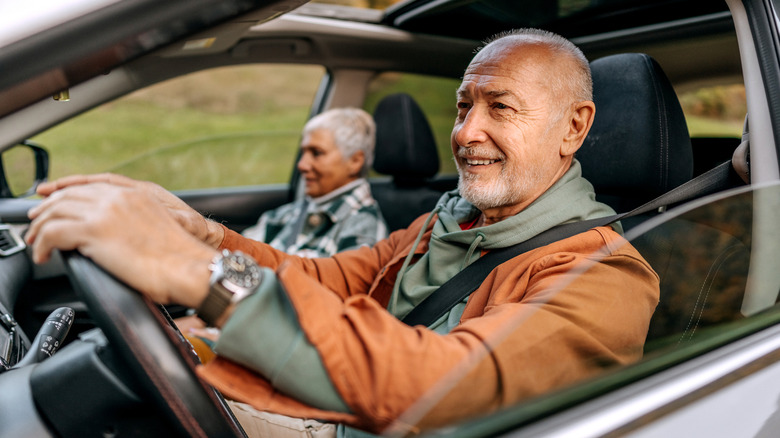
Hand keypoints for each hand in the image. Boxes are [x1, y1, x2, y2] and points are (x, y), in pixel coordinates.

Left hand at [26, 181, 215, 306]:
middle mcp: (120, 197)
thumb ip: (137, 221)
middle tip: (36, 222)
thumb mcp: (158, 227)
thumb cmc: (180, 258)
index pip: (92, 183)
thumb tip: (120, 235)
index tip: (51, 197)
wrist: (189, 266)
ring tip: (36, 241)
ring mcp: (106, 212)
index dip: (67, 189)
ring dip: (40, 226)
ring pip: (56, 210)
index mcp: (137, 193)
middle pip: (69, 194)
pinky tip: (44, 254)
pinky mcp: (95, 232)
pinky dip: (42, 243)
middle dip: (48, 207)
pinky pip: (53, 232)